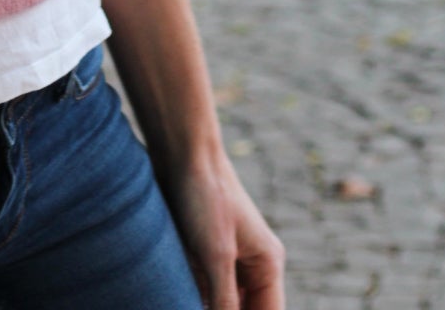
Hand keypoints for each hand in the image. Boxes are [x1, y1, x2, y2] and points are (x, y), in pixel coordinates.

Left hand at [167, 143, 285, 309]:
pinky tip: (177, 295)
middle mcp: (252, 265)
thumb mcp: (217, 256)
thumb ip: (226, 301)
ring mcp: (227, 259)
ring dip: (208, 305)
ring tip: (185, 299)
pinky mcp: (203, 253)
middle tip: (203, 304)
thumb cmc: (205, 196)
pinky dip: (193, 296)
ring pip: (224, 302)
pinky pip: (203, 289)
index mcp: (267, 265)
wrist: (180, 151)